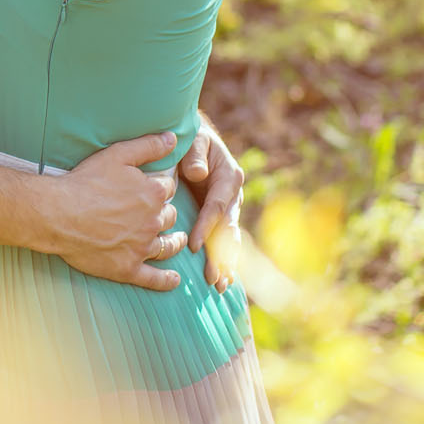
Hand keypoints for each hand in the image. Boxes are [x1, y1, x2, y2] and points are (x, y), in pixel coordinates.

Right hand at [42, 132, 185, 291]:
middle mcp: (152, 221)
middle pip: (169, 217)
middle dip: (166, 213)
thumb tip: (173, 137)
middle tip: (159, 213)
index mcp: (152, 193)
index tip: (156, 187)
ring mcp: (141, 247)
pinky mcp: (128, 268)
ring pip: (168, 246)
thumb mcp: (116, 155)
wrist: (58, 213)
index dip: (161, 187)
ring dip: (174, 243)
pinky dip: (166, 280)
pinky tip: (173, 279)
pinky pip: (154, 278)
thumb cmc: (84, 182)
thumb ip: (148, 146)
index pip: (167, 189)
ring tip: (176, 241)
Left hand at [180, 118, 245, 291]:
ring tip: (220, 286)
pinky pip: (224, 240)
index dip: (206, 226)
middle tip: (213, 278)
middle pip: (227, 229)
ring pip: (229, 239)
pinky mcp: (221, 216)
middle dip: (220, 255)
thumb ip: (194, 155)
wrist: (195, 138)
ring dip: (226, 263)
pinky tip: (223, 279)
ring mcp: (229, 207)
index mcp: (229, 176)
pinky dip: (224, 259)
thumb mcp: (193, 140)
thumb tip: (197, 174)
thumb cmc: (190, 138)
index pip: (216, 206)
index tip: (192, 244)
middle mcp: (233, 195)